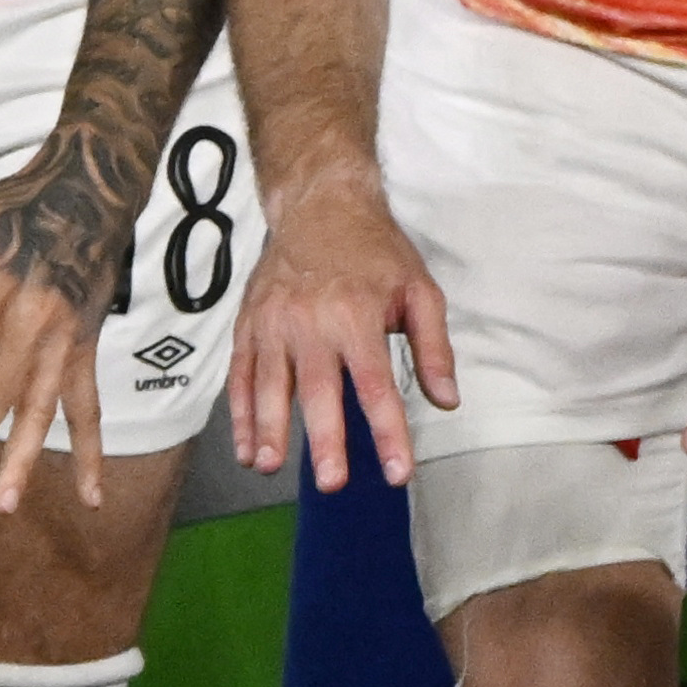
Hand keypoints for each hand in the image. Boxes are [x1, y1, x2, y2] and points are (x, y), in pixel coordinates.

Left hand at [0, 177, 112, 513]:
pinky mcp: (86, 351)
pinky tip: (90, 497)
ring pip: (46, 407)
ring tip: (4, 502)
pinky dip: (93, 454)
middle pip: (6, 382)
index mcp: (0, 281)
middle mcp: (38, 317)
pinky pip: (90, 409)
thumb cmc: (9, 208)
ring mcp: (67, 340)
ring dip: (26, 457)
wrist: (90, 194)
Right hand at [225, 171, 456, 491]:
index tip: (397, 472)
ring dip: (269, 429)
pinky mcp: (249, 324)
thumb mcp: (420, 289)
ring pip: (270, 385)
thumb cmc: (375, 250)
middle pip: (318, 390)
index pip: (375, 384)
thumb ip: (433, 347)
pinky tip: (246, 448)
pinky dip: (240, 413)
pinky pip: (241, 375)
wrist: (319, 204)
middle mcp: (311, 322)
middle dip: (324, 439)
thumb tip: (446, 401)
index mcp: (357, 315)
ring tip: (270, 468)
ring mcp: (273, 323)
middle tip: (331, 483)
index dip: (387, 432)